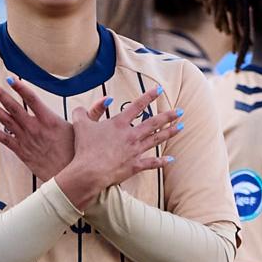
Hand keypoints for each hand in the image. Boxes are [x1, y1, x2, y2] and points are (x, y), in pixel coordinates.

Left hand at [0, 77, 105, 179]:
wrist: (69, 178)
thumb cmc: (78, 154)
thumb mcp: (85, 131)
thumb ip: (93, 113)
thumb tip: (106, 100)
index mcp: (49, 120)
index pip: (31, 98)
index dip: (19, 87)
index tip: (9, 78)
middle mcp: (35, 128)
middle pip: (14, 107)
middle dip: (1, 95)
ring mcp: (27, 140)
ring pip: (6, 122)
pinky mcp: (22, 153)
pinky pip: (5, 140)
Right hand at [55, 86, 183, 209]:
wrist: (89, 171)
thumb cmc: (84, 148)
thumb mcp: (80, 125)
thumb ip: (81, 112)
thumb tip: (80, 108)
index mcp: (119, 123)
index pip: (137, 106)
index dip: (149, 96)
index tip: (160, 90)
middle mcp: (131, 135)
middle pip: (153, 122)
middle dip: (168, 116)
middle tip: (180, 111)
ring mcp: (135, 150)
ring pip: (156, 139)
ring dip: (170, 132)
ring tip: (181, 127)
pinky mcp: (135, 165)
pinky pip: (151, 163)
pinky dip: (162, 162)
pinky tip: (171, 160)